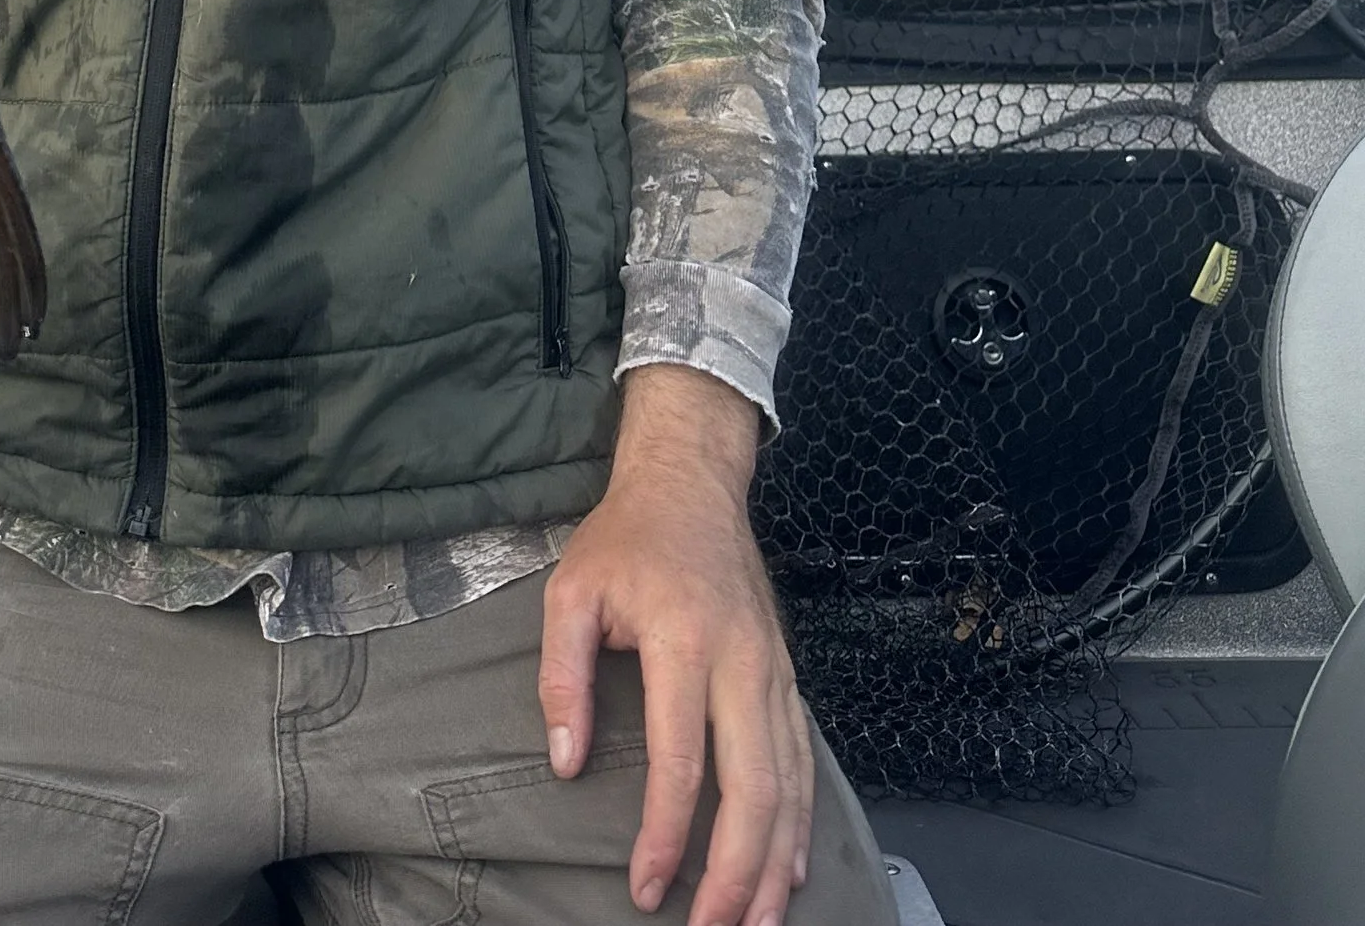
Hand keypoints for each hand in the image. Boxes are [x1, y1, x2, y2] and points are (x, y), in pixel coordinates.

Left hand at [538, 365, 811, 925]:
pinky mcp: (785, 674)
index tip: (648, 888)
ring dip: (778, 860)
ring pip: (790, 781)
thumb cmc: (625, 539)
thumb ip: (561, 675)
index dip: (666, 833)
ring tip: (759, 922)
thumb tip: (567, 760)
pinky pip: (802, 759)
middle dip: (738, 871)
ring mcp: (773, 669)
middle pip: (754, 785)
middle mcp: (741, 661)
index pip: (681, 759)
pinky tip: (792, 867)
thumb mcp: (570, 590)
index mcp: (684, 639)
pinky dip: (802, 820)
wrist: (692, 482)